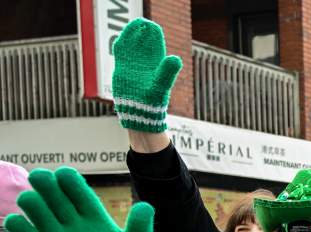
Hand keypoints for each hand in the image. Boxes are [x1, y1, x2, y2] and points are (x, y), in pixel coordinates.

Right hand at [3, 167, 151, 231]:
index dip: (66, 177)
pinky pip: (20, 229)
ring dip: (30, 200)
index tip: (64, 177)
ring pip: (32, 204)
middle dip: (43, 180)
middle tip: (42, 181)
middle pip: (50, 189)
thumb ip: (140, 228)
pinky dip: (16, 224)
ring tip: (40, 212)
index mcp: (93, 215)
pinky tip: (25, 228)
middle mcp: (72, 221)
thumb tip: (145, 206)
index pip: (75, 186)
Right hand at [112, 18, 181, 133]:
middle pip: (144, 40)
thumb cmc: (152, 103)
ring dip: (132, 35)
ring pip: (132, 44)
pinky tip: (122, 38)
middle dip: (143, 31)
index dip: (153, 33)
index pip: (156, 43)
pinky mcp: (122, 69)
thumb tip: (176, 58)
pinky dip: (121, 44)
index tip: (150, 26)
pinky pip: (121, 53)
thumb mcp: (160, 85)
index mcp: (157, 64)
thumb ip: (167, 71)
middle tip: (141, 23)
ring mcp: (134, 65)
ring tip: (133, 26)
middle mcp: (146, 63)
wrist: (139, 114)